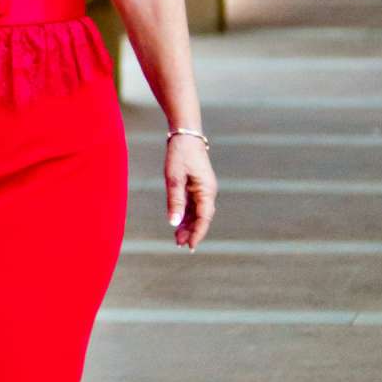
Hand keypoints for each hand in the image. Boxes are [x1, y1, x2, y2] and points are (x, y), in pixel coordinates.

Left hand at [166, 132, 216, 250]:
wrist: (185, 135)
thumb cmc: (180, 155)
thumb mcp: (173, 178)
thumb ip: (175, 201)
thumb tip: (174, 224)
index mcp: (206, 190)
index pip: (204, 218)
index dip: (198, 233)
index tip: (191, 246)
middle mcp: (208, 191)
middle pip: (201, 217)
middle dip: (191, 232)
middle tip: (179, 245)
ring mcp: (203, 189)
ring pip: (197, 212)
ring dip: (188, 225)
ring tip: (177, 239)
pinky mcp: (197, 186)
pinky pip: (193, 205)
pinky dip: (186, 215)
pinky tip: (178, 224)